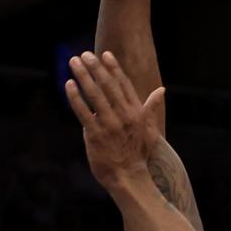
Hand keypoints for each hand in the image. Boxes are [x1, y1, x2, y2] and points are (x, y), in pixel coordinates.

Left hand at [66, 51, 163, 192]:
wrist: (129, 176)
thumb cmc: (137, 153)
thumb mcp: (149, 129)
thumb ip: (150, 107)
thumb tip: (161, 90)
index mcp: (136, 112)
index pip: (123, 84)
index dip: (114, 68)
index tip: (105, 54)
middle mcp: (123, 115)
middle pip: (107, 85)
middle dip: (96, 67)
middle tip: (85, 54)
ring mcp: (109, 124)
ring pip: (94, 95)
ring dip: (83, 76)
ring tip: (74, 62)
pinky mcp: (95, 134)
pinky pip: (82, 111)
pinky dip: (75, 97)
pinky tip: (68, 84)